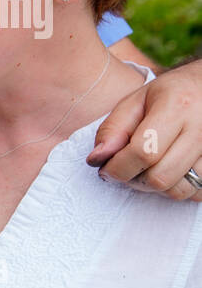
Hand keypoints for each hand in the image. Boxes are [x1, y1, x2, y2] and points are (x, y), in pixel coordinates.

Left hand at [88, 59, 201, 201]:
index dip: (118, 168)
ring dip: (155, 187)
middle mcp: (201, 129)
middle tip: (124, 169)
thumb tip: (96, 159)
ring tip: (146, 169)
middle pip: (161, 177)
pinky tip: (169, 172)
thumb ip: (113, 129)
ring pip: (180, 190)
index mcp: (177, 107)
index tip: (105, 169)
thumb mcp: (135, 100)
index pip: (144, 152)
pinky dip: (178, 189)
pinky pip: (198, 193)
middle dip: (134, 180)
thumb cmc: (168, 94)